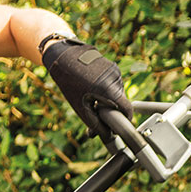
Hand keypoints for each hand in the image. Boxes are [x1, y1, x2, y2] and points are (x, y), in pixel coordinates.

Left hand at [41, 36, 135, 150]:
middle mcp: (115, 78)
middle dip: (112, 108)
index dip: (126, 119)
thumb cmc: (69, 81)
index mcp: (108, 88)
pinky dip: (107, 88)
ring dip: (109, 98)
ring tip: (91, 94)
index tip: (122, 126)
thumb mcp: (81, 107)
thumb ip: (95, 124)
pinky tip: (93, 85)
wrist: (63, 56)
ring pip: (117, 92)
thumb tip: (106, 135)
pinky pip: (114, 83)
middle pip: (121, 101)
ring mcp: (115, 70)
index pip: (127, 109)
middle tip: (96, 110)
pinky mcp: (112, 66)